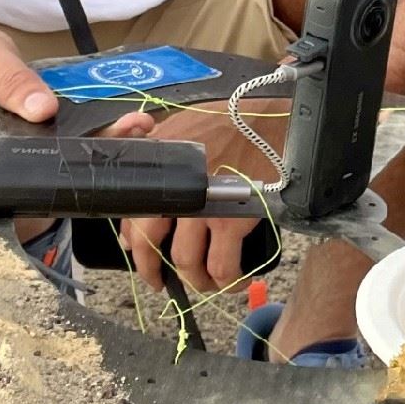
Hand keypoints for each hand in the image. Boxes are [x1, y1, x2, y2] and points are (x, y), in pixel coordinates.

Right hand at [0, 25, 152, 177]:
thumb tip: (43, 110)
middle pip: (18, 170)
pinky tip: (105, 133)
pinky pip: (28, 158)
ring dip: (78, 153)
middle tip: (131, 130)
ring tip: (130, 128)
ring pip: (28, 168)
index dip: (40, 161)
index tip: (90, 144)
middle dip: (76, 156)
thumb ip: (10, 79)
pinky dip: (64, 147)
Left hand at [119, 101, 282, 293]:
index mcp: (160, 166)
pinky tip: (237, 282)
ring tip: (209, 283)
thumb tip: (146, 203)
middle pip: (150, 244)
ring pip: (186, 263)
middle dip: (154, 271)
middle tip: (163, 282)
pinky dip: (229, 282)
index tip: (144, 255)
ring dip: (197, 280)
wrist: (273, 120)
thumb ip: (161, 163)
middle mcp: (174, 189)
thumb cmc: (232, 120)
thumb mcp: (184, 130)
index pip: (131, 215)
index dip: (136, 243)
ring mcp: (202, 207)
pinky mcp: (232, 220)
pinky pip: (223, 266)